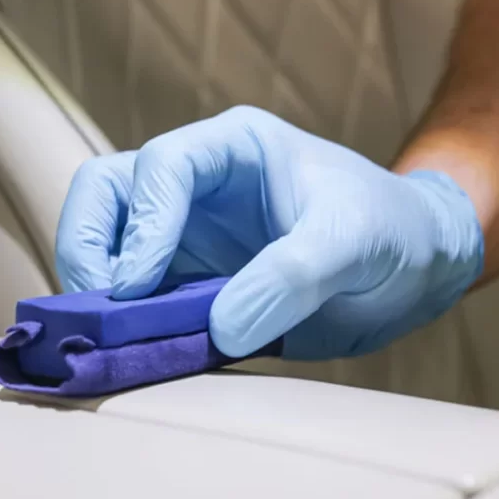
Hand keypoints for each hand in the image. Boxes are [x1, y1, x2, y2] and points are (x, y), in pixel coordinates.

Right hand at [55, 107, 483, 359]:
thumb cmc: (390, 231)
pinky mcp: (185, 280)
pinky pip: (135, 295)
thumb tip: (220, 328)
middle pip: (105, 193)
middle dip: (88, 246)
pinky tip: (133, 348)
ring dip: (98, 288)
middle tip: (101, 309)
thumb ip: (293, 276)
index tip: (137, 287)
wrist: (410, 268)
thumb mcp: (355, 242)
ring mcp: (185, 234)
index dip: (141, 225)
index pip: (160, 168)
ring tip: (112, 333)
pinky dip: (124, 322)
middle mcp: (196, 186)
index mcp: (232, 150)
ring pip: (106, 243)